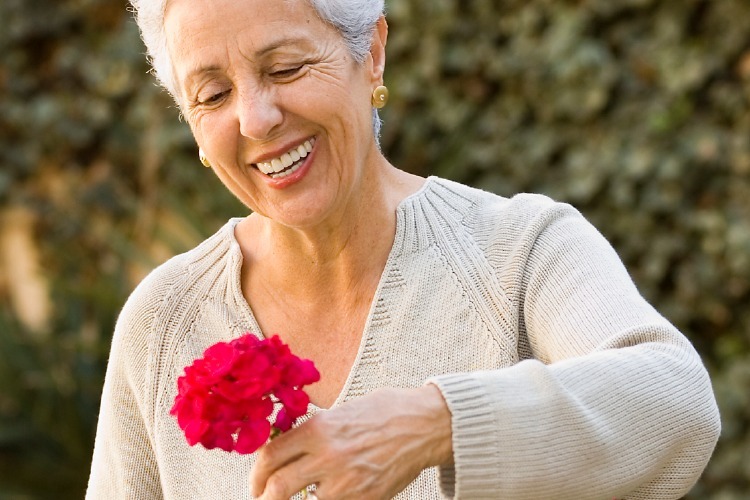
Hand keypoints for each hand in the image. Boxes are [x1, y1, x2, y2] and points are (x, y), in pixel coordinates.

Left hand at [250, 385, 452, 498]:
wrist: (424, 424)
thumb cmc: (384, 411)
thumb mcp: (340, 412)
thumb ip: (312, 432)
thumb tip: (285, 450)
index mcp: (318, 429)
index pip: (270, 456)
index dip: (256, 474)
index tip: (256, 482)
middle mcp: (328, 455)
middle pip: (278, 488)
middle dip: (264, 497)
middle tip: (263, 499)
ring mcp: (347, 482)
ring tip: (296, 499)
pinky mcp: (365, 499)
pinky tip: (327, 496)